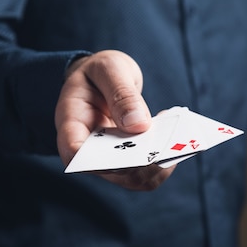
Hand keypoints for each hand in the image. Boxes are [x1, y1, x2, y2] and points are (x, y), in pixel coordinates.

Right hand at [55, 50, 175, 189]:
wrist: (103, 79)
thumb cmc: (98, 72)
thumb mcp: (108, 68)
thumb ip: (121, 93)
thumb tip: (138, 125)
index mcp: (71, 124)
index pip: (75, 154)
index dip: (100, 161)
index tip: (130, 150)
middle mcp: (87, 150)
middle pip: (111, 172)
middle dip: (141, 163)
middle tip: (166, 145)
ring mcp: (107, 159)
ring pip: (133, 178)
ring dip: (158, 164)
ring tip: (176, 140)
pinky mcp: (126, 161)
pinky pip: (147, 173)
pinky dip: (164, 161)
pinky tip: (174, 138)